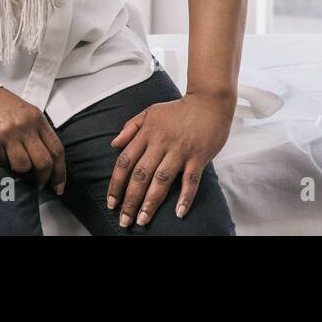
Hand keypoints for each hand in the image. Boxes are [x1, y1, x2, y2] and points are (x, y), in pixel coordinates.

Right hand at [0, 87, 66, 194]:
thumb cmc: (2, 106)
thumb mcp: (26, 113)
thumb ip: (38, 133)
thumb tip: (49, 162)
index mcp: (37, 118)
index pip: (56, 150)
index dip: (60, 172)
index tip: (58, 186)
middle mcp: (25, 126)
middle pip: (43, 162)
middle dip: (43, 179)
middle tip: (38, 185)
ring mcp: (8, 133)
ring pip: (23, 167)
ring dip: (19, 171)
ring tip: (13, 163)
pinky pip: (1, 163)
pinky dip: (1, 163)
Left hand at [107, 93, 233, 227]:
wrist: (210, 101)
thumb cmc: (179, 109)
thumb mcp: (151, 112)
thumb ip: (131, 127)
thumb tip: (114, 144)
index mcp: (147, 133)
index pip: (125, 161)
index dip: (116, 184)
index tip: (111, 202)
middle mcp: (161, 142)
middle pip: (141, 175)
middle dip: (130, 200)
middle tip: (124, 220)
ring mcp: (181, 150)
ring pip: (162, 180)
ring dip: (151, 202)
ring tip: (143, 220)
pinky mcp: (199, 156)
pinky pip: (191, 180)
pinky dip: (185, 197)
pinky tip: (178, 213)